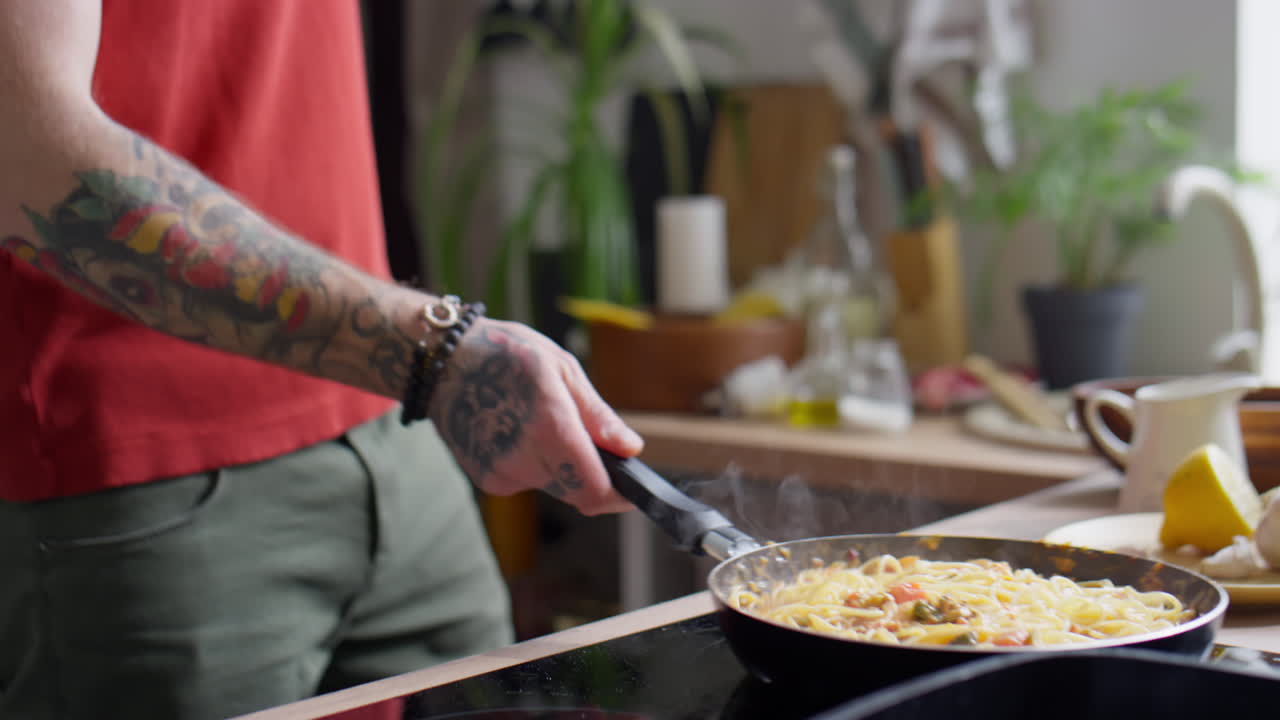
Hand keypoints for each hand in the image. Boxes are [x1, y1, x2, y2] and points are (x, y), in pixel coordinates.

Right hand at [428, 317, 642, 514]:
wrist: (442, 362)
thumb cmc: (504, 354)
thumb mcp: (562, 368)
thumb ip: (597, 416)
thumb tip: (630, 449)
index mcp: (548, 425)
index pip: (593, 488)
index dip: (618, 493)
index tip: (630, 487)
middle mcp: (522, 457)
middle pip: (577, 492)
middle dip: (591, 475)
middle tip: (585, 438)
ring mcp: (500, 472)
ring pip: (553, 486)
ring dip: (561, 466)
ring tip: (541, 422)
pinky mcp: (487, 480)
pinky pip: (527, 481)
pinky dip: (534, 464)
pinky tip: (517, 431)